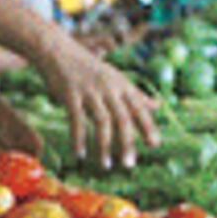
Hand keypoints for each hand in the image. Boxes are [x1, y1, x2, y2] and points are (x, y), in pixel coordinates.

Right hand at [38, 41, 158, 169]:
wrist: (59, 52)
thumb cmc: (88, 69)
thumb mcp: (116, 79)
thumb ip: (136, 94)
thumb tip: (158, 106)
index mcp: (122, 84)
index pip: (139, 108)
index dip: (148, 126)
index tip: (154, 145)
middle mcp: (109, 88)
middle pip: (123, 118)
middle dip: (127, 143)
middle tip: (129, 164)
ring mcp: (90, 91)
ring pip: (102, 122)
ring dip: (104, 146)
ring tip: (106, 165)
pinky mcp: (70, 95)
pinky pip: (77, 120)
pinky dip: (79, 139)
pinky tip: (80, 154)